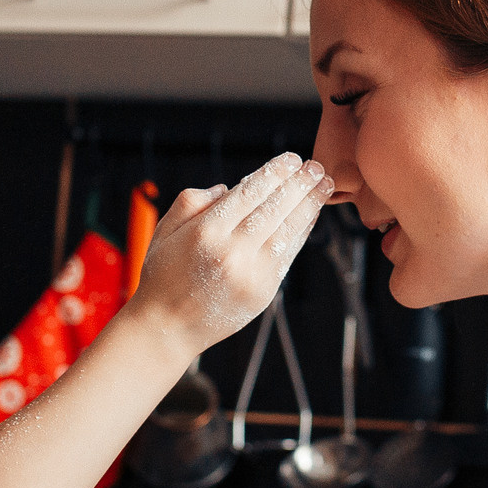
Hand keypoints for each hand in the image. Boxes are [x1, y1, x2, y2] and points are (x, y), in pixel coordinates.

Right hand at [126, 153, 329, 352]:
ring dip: (309, 205)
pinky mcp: (264, 292)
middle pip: (275, 208)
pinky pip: (288, 255)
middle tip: (316, 166)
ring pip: (288, 231)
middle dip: (299, 184)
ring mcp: (251, 274)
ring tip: (323, 186)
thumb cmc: (164, 275)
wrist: (167, 327)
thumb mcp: (165, 229)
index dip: (275, 173)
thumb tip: (229, 187)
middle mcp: (232, 252)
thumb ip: (193, 201)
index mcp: (206, 232)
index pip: (250, 193)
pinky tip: (309, 217)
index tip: (291, 159)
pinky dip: (302, 233)